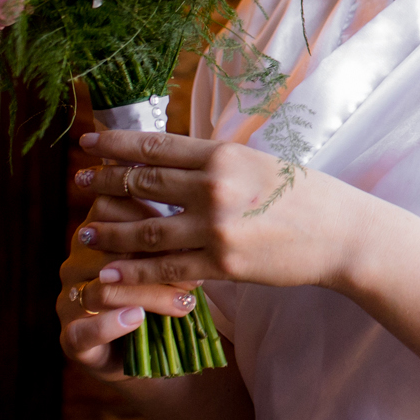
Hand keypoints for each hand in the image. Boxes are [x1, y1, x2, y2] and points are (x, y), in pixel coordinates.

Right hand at [57, 192, 202, 379]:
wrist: (149, 351)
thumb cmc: (162, 290)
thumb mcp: (167, 257)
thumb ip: (171, 235)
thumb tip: (199, 217)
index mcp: (95, 232)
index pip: (107, 207)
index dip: (146, 215)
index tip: (185, 229)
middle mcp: (75, 262)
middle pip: (107, 249)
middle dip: (155, 260)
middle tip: (196, 274)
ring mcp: (68, 300)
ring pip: (102, 290)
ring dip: (147, 294)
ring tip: (183, 302)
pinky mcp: (70, 339)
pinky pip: (83, 331)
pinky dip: (111, 325)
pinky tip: (138, 319)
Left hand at [72, 129, 372, 294]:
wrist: (343, 233)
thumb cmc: (306, 195)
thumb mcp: (260, 162)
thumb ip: (219, 163)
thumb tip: (180, 159)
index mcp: (223, 154)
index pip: (156, 145)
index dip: (115, 145)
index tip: (87, 143)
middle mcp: (214, 186)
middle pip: (143, 182)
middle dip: (103, 184)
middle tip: (77, 184)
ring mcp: (217, 226)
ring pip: (146, 230)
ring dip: (110, 233)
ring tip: (85, 235)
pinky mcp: (224, 264)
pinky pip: (167, 270)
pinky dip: (133, 275)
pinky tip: (109, 277)